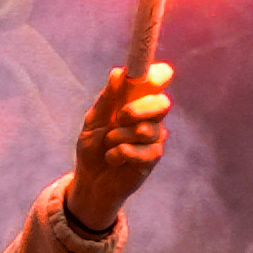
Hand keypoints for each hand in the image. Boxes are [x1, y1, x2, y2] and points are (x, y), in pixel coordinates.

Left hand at [67, 59, 170, 228]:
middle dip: (138, 109)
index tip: (149, 78)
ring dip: (119, 137)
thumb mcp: (94, 120)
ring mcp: (154, 138)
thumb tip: (118, 72)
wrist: (89, 180)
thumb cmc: (92, 146)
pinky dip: (119, 154)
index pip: (160, 79)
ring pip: (146, 129)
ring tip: (108, 144)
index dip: (160, 74)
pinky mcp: (153, 158)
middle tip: (119, 118)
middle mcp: (150, 117)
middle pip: (163, 103)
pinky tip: (113, 159)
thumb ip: (107, 98)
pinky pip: (141, 151)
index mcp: (137, 100)